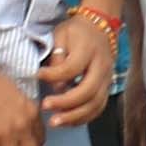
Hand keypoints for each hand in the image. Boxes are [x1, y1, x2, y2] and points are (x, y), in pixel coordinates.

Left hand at [37, 7, 122, 124]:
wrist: (101, 24)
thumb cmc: (77, 30)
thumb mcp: (62, 34)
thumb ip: (57, 56)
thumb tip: (54, 81)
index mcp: (89, 49)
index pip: (71, 68)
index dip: (53, 75)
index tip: (37, 74)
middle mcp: (102, 65)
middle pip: (87, 90)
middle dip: (65, 103)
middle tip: (45, 106)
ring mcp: (107, 77)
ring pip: (95, 103)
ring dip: (74, 115)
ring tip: (55, 121)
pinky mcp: (107, 86)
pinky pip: (99, 107)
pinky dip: (84, 117)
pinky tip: (68, 120)